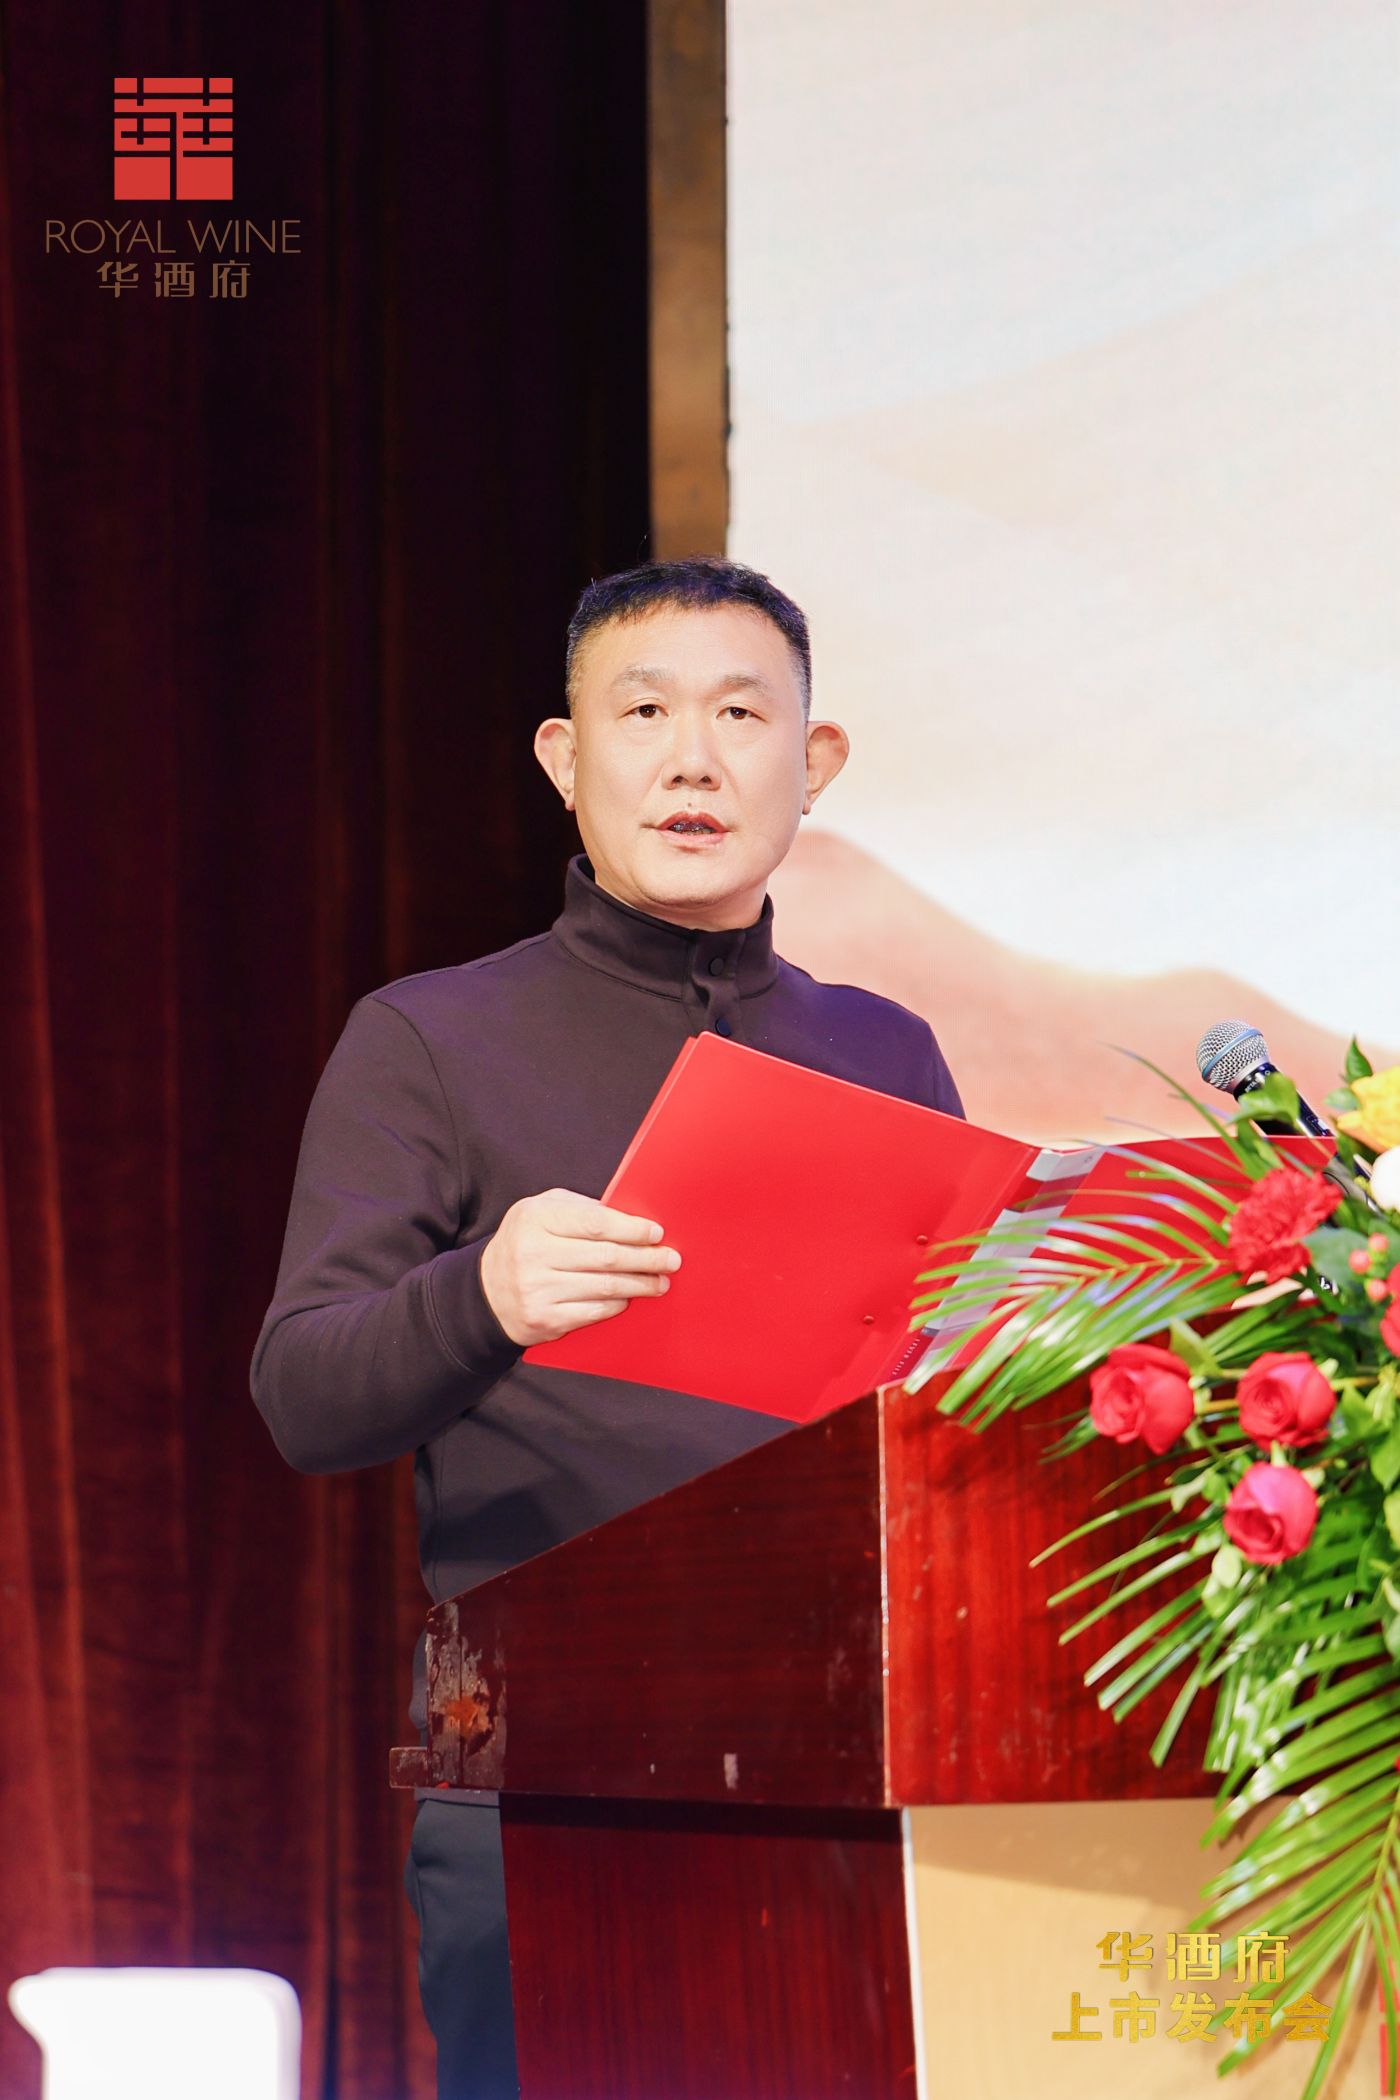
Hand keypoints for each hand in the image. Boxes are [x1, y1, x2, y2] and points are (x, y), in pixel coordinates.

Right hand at [478, 1187, 680, 1346]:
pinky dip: (617, 1303)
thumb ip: (580, 1209)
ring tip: (660, 1281)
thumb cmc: (526, 1244)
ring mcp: (538, 1290)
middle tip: (671, 1259)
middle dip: (646, 1258)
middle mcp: (533, 1254)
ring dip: (640, 1284)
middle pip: (606, 1257)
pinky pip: (594, 1310)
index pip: (595, 1223)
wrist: (487, 1293)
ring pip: (604, 1286)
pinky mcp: (545, 1319)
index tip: (656, 1233)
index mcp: (535, 1219)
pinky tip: (630, 1298)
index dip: (631, 1229)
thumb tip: (630, 1216)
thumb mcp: (541, 1212)